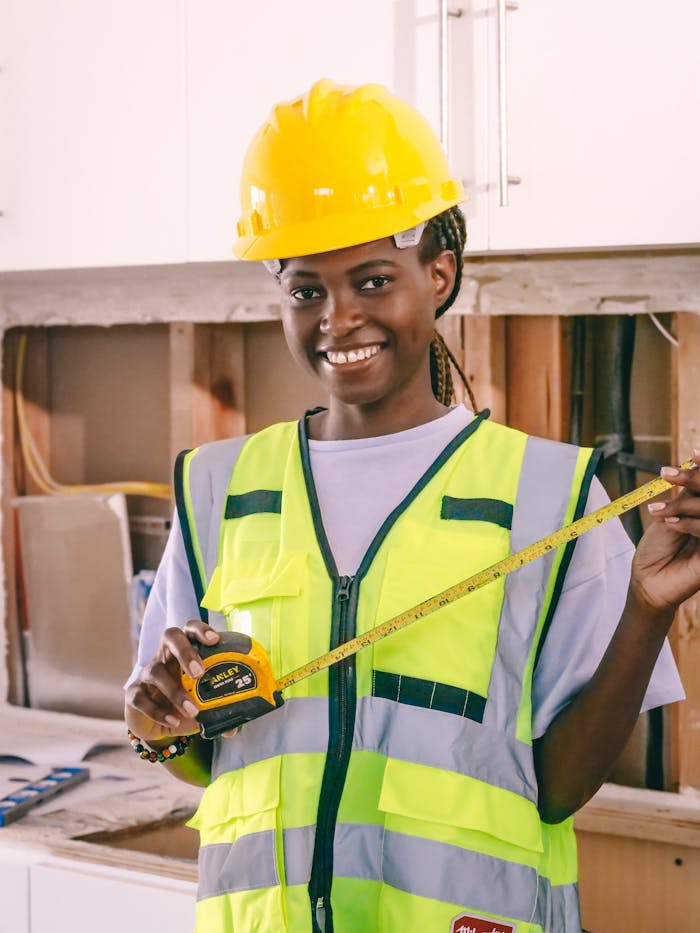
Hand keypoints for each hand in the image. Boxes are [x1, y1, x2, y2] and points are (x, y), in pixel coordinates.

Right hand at [124, 621, 219, 744]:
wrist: (155, 724)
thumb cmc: (183, 704)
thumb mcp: (202, 707)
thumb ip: (218, 712)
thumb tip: (233, 728)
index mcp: (184, 652)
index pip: (190, 629)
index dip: (200, 630)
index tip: (214, 639)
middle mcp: (164, 656)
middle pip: (170, 637)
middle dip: (185, 651)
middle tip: (200, 673)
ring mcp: (147, 674)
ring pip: (156, 671)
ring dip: (175, 691)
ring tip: (192, 710)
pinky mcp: (134, 694)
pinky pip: (141, 698)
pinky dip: (158, 711)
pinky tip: (173, 721)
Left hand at [631, 452, 699, 614]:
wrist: (648, 580)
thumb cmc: (657, 548)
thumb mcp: (670, 516)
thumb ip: (687, 496)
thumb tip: (695, 466)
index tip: (695, 453)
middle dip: (694, 479)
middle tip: (667, 474)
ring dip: (683, 505)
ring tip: (659, 510)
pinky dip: (689, 523)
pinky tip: (671, 523)